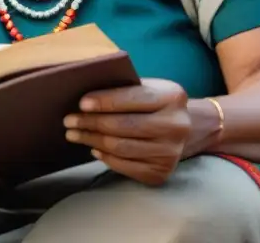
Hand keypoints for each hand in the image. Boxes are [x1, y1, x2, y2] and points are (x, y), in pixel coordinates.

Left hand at [63, 79, 202, 186]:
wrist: (189, 128)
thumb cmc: (157, 103)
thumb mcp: (149, 87)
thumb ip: (125, 87)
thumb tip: (84, 93)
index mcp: (172, 96)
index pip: (132, 98)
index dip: (104, 101)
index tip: (81, 103)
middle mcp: (176, 125)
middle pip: (123, 126)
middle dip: (91, 123)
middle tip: (69, 121)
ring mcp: (171, 152)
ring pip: (121, 147)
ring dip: (92, 140)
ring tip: (74, 134)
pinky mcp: (161, 172)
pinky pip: (125, 166)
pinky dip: (106, 158)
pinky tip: (94, 149)